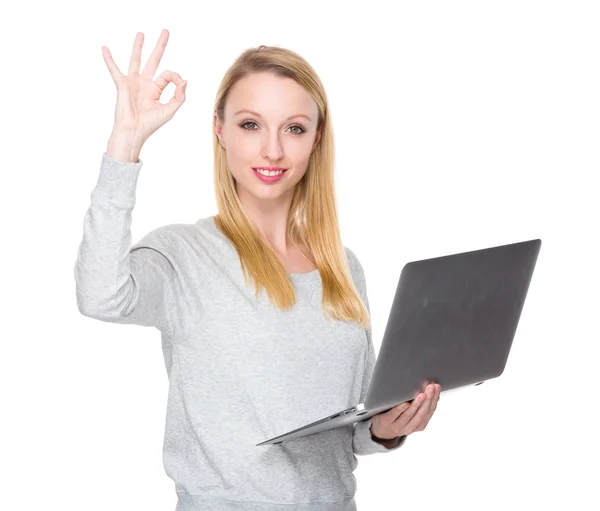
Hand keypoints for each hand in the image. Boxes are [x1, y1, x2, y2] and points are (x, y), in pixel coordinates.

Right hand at [102, 29, 186, 144]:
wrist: (133, 132)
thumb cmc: (150, 124)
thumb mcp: (170, 110)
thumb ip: (179, 96)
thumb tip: (185, 80)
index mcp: (155, 90)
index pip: (168, 75)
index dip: (175, 77)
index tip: (179, 83)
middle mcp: (144, 84)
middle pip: (153, 61)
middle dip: (160, 46)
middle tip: (166, 31)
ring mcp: (133, 83)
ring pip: (136, 60)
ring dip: (138, 47)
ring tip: (141, 34)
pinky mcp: (122, 85)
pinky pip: (114, 69)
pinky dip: (109, 59)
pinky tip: (104, 48)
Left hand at [370, 383, 440, 440]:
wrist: (380, 430)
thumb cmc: (398, 417)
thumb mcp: (411, 414)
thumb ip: (421, 405)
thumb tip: (433, 389)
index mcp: (419, 424)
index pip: (430, 411)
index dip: (434, 399)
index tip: (437, 387)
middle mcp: (410, 427)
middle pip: (421, 413)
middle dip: (428, 399)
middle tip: (431, 387)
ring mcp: (398, 426)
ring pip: (409, 415)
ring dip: (416, 404)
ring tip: (421, 394)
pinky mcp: (386, 422)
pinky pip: (394, 415)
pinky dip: (400, 409)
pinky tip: (405, 403)